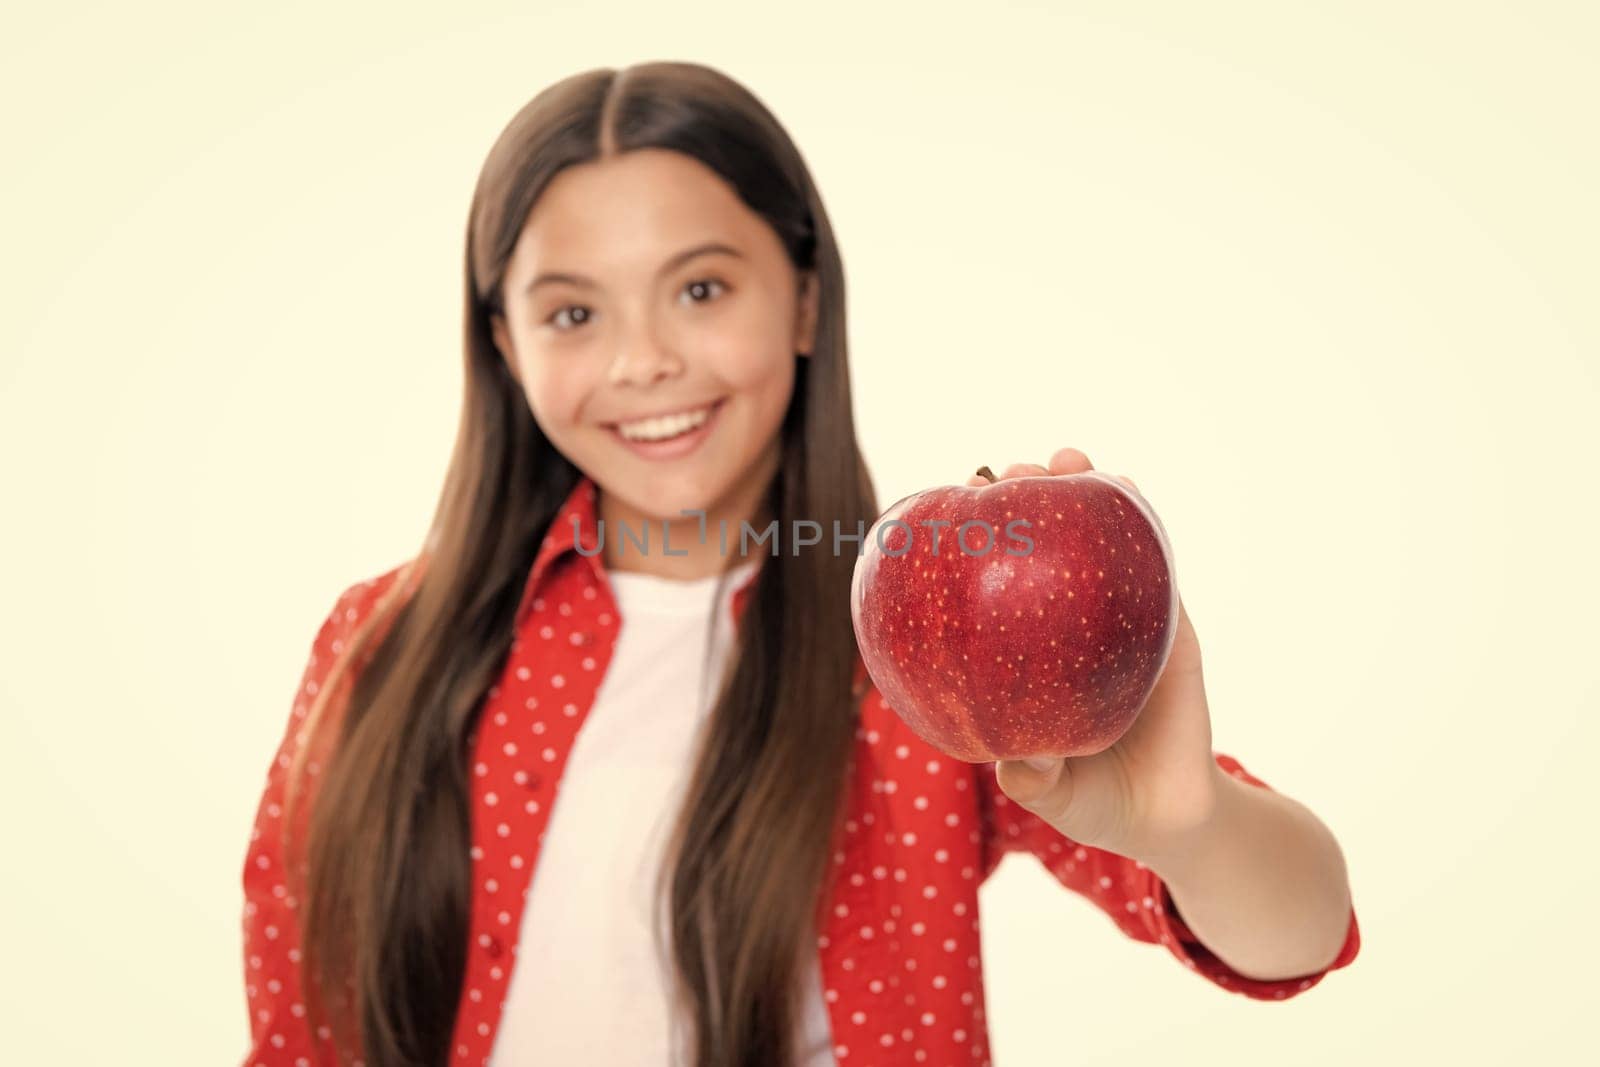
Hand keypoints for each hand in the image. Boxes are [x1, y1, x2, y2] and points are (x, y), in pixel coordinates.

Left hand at [975, 447, 1222, 861]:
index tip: (953, 505)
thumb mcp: (1056, 795)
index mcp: (1031, 660)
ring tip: (1069, 457)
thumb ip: (1036, 780)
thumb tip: (1014, 765)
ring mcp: (1122, 626)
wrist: (1169, 819)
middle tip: (1010, 470)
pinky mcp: (1172, 634)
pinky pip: (1158, 576)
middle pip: (1049, 554)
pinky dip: (1145, 531)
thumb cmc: (1093, 801)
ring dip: (1089, 496)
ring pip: (1105, 549)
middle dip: (1029, 503)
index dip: (980, 549)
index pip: (999, 592)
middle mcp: (1072, 633)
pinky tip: (1129, 491)